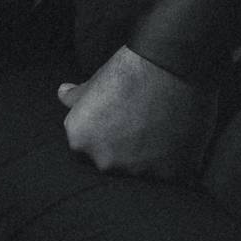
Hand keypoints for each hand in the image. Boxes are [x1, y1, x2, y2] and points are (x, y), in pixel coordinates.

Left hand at [58, 45, 217, 181]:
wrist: (168, 66)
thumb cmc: (128, 71)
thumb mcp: (93, 81)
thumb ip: (75, 98)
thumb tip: (63, 94)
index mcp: (80, 140)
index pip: (86, 147)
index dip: (102, 133)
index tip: (117, 119)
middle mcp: (104, 162)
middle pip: (112, 162)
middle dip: (123, 148)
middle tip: (139, 122)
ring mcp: (136, 171)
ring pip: (141, 171)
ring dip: (149, 157)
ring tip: (160, 127)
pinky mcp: (168, 174)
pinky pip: (170, 174)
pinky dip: (173, 160)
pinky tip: (177, 137)